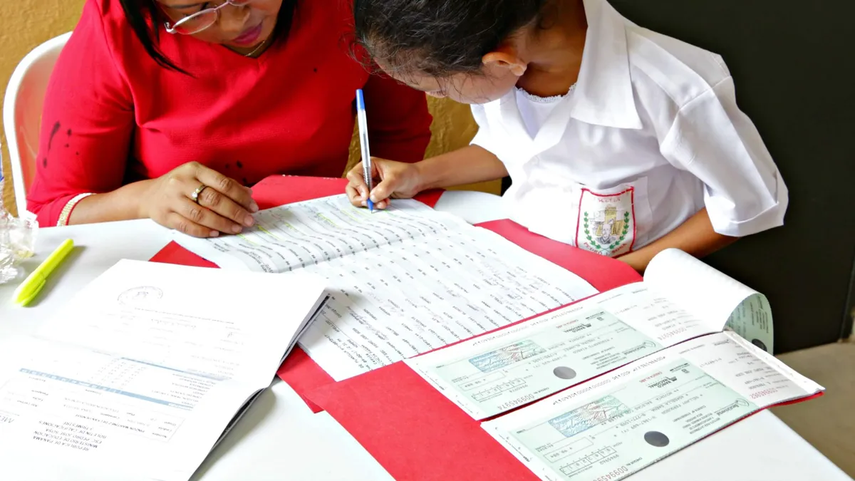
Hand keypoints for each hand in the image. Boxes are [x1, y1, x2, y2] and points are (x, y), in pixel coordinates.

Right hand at [140, 162, 258, 237]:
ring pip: (201, 215)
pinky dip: (204, 231)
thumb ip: (223, 184)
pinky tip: (216, 233)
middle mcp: (181, 182)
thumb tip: (248, 194)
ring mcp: (171, 200)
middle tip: (248, 220)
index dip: (240, 196)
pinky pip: (187, 226)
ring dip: (222, 224)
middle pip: (213, 199)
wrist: (149, 195)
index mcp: (194, 169)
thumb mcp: (200, 177)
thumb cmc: (182, 185)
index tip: (252, 207)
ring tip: (236, 228)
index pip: (223, 183)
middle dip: (235, 212)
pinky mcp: (165, 216)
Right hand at [345, 157, 421, 208]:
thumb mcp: (396, 179)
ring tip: (382, 204)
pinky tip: (385, 203)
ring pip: (359, 197)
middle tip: (368, 203)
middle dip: (359, 197)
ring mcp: (369, 185)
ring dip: (369, 203)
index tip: (367, 195)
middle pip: (352, 188)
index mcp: (369, 165)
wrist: (416, 181)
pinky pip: (368, 202)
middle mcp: (366, 175)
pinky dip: (375, 205)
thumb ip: (384, 188)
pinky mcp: (375, 194)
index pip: (354, 175)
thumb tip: (372, 197)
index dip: (358, 186)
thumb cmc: (407, 174)